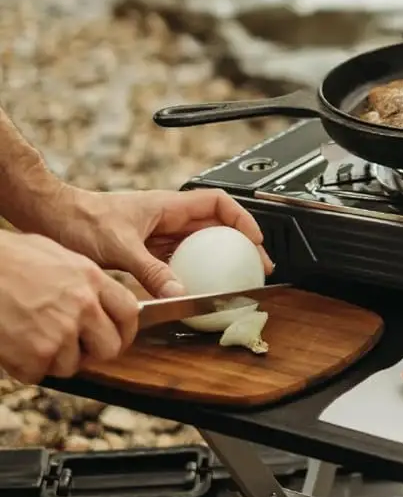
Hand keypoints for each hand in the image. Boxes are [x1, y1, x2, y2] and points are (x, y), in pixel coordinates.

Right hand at [0, 232, 138, 382]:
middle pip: (110, 348)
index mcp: (91, 278)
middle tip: (75, 349)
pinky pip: (39, 373)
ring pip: (71, 366)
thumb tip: (100, 301)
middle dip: (93, 353)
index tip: (117, 337)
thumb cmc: (10, 259)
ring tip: (32, 337)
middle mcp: (83, 306)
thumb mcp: (58, 256)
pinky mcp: (37, 354)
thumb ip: (84, 281)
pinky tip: (14, 344)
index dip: (125, 330)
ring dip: (53, 360)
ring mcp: (61, 332)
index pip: (129, 312)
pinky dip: (25, 366)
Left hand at [44, 186, 273, 298]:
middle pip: (214, 225)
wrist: (53, 219)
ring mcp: (156, 233)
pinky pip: (177, 259)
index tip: (255, 241)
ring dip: (218, 259)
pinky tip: (194, 288)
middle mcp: (166, 217)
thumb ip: (151, 271)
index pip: (218, 203)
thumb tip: (179, 293)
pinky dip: (192, 271)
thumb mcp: (120, 247)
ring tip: (233, 279)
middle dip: (239, 243)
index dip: (242, 219)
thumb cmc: (82, 220)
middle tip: (255, 266)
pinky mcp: (144, 248)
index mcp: (168, 205)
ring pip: (198, 243)